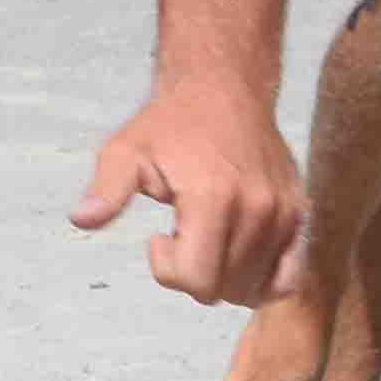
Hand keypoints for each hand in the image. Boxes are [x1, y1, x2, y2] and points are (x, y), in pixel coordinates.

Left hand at [71, 78, 298, 307]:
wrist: (223, 89)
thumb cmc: (169, 124)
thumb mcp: (126, 150)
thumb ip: (107, 189)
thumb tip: (81, 219)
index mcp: (213, 198)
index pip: (196, 280)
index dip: (167, 270)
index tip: (158, 236)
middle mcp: (257, 210)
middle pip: (222, 291)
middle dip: (192, 273)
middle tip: (182, 234)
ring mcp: (283, 215)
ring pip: (252, 289)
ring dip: (222, 275)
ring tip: (207, 235)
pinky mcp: (299, 215)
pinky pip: (289, 277)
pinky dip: (261, 281)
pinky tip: (236, 257)